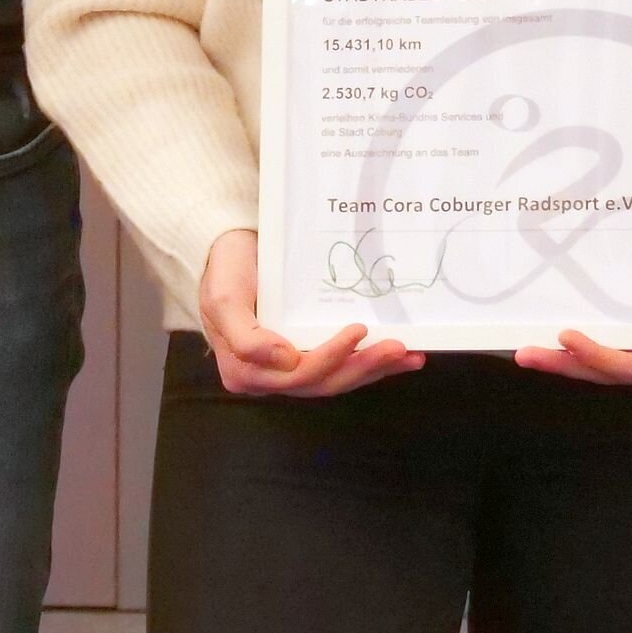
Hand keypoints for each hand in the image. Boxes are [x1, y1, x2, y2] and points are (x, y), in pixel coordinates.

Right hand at [196, 228, 421, 396]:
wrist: (226, 250)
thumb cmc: (224, 271)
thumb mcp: (223, 299)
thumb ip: (246, 338)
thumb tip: (286, 361)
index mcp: (246, 371)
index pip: (298, 375)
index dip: (331, 358)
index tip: (358, 330)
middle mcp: (270, 377)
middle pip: (323, 382)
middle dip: (363, 366)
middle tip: (398, 347)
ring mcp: (289, 367)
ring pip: (337, 378)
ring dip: (373, 368)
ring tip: (408, 355)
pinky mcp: (305, 353)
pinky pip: (339, 366)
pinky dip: (368, 363)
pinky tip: (398, 358)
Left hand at [515, 234, 631, 384]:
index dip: (600, 357)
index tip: (566, 337)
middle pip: (613, 372)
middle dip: (568, 365)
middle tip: (527, 353)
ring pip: (605, 366)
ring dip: (566, 361)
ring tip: (527, 352)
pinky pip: (607, 349)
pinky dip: (577, 348)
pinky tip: (549, 340)